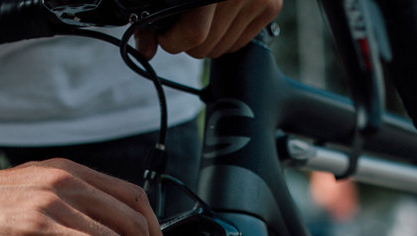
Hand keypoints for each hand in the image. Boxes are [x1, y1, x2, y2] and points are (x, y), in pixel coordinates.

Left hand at [135, 0, 282, 59]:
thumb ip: (154, 13)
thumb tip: (145, 50)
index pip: (194, 34)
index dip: (172, 41)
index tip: (164, 34)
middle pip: (206, 46)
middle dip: (188, 42)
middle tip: (184, 22)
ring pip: (222, 48)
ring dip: (208, 40)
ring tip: (203, 18)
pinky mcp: (271, 5)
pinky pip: (239, 43)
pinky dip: (226, 36)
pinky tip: (220, 18)